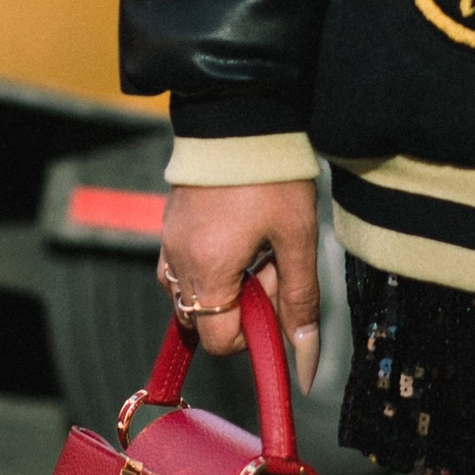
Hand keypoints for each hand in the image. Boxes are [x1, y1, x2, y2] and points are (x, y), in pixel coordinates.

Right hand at [158, 179, 321, 390]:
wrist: (237, 112)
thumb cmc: (270, 175)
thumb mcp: (297, 238)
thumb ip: (301, 302)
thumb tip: (305, 362)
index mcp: (207, 271)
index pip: (219, 340)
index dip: (254, 332)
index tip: (278, 295)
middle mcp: (177, 261)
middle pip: (205, 319)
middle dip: (241, 307)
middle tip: (271, 263)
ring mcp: (169, 241)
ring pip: (192, 293)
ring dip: (225, 286)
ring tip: (254, 248)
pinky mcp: (169, 223)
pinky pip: (183, 265)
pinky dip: (210, 265)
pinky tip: (237, 236)